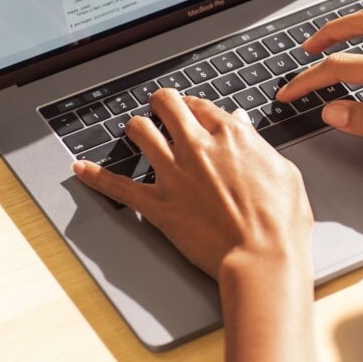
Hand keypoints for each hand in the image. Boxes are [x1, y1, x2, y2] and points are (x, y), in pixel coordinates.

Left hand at [72, 89, 313, 280]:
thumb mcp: (282, 170)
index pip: (200, 105)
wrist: (261, 257)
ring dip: (137, 128)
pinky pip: (118, 186)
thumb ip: (256, 143)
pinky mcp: (157, 204)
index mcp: (230, 135)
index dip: (193, 106)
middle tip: (160, 109)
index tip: (191, 112)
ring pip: (139, 131)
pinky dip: (95, 176)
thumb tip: (241, 124)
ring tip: (137, 131)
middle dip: (161, 104)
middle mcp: (197, 146)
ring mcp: (173, 174)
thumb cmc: (280, 220)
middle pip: (166, 105)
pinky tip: (80, 168)